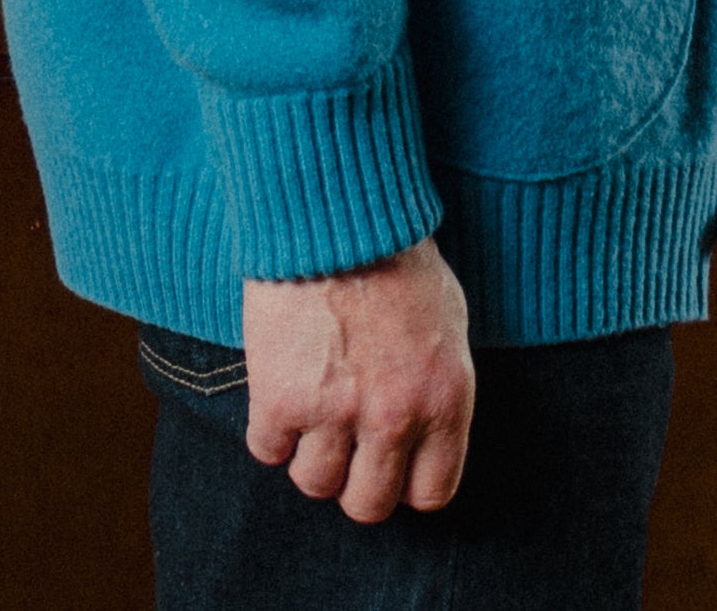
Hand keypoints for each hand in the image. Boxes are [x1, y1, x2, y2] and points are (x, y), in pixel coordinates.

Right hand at [243, 235, 474, 522]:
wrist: (337, 212)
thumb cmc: (398, 258)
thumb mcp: (448, 322)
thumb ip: (438, 390)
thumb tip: (423, 443)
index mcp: (446, 398)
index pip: (432, 493)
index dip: (407, 482)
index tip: (391, 462)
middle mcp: (395, 416)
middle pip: (369, 504)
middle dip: (355, 479)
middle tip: (345, 443)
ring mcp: (336, 412)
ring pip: (315, 484)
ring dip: (310, 452)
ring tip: (312, 407)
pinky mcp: (281, 399)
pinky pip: (268, 450)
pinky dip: (270, 428)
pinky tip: (280, 389)